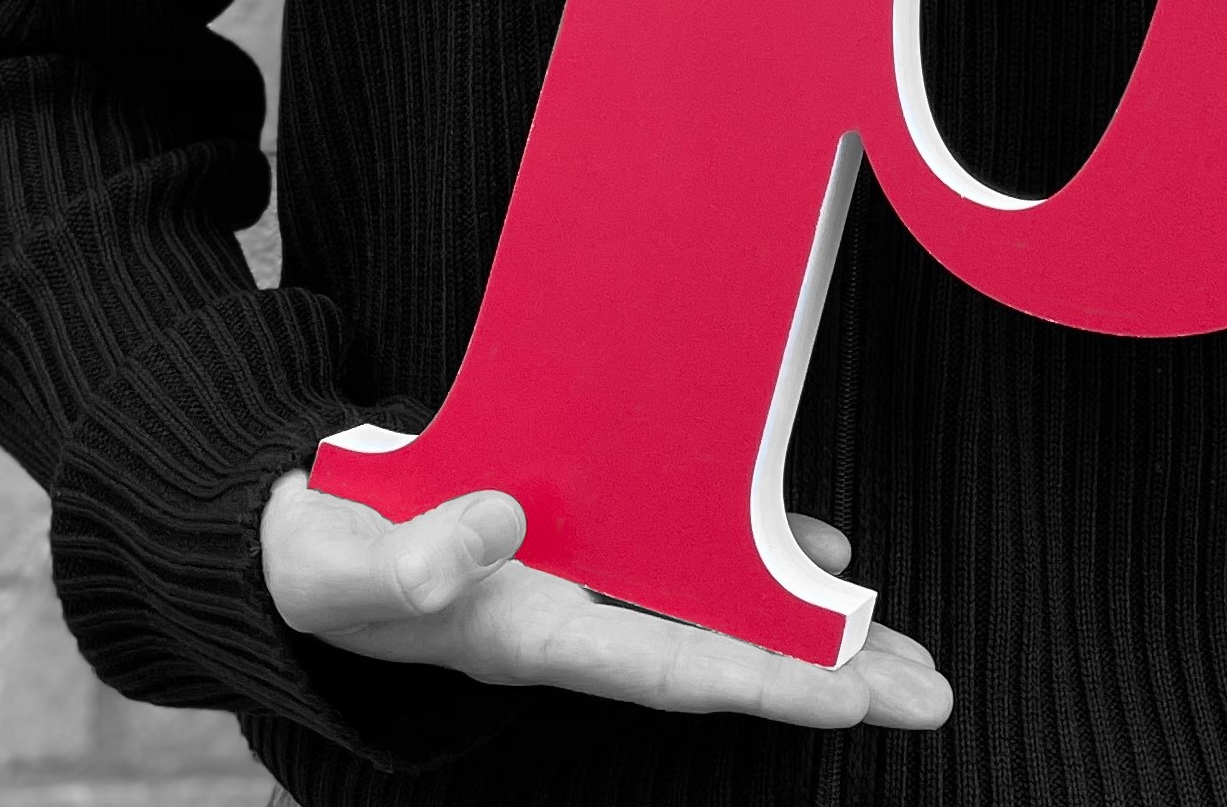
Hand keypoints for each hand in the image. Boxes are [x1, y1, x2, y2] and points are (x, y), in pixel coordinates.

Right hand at [261, 473, 952, 730]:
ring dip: (814, 632)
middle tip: (933, 695)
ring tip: (905, 651)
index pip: (674, 667)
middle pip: (728, 660)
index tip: (852, 696)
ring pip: (725, 614)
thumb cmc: (322, 561)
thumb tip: (496, 530)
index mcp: (532, 634)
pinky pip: (693, 561)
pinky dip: (759, 561)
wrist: (293, 541)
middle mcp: (578, 622)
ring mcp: (587, 590)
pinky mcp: (584, 547)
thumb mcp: (347, 562)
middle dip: (831, 681)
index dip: (767, 681)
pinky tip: (819, 558)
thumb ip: (415, 557)